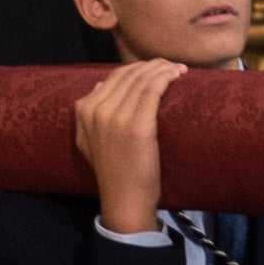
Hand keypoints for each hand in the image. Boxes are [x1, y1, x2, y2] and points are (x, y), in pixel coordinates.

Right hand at [73, 58, 184, 234]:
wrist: (124, 199)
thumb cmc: (113, 172)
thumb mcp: (88, 141)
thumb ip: (89, 114)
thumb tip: (101, 85)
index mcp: (84, 110)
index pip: (114, 77)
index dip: (137, 68)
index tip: (156, 68)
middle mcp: (97, 109)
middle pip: (129, 74)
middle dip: (153, 65)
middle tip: (172, 66)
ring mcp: (116, 116)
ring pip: (142, 79)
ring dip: (163, 68)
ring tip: (179, 69)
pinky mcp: (137, 125)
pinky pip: (152, 89)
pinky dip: (166, 77)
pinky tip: (177, 75)